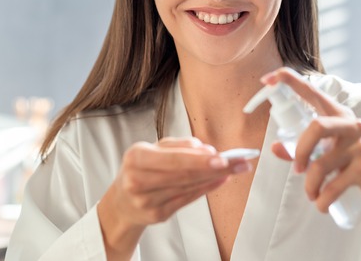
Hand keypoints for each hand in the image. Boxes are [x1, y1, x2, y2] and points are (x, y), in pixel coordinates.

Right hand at [98, 137, 250, 258]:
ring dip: (215, 178)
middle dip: (215, 168)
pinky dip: (206, 189)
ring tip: (234, 169)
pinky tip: (219, 181)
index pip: (173, 159)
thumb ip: (179, 146)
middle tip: (237, 162)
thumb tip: (205, 150)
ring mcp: (147, 201)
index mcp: (136, 157)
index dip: (199, 160)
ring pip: (188, 188)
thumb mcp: (153, 149)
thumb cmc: (140, 169)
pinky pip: (187, 200)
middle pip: (184, 175)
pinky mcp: (157, 214)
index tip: (221, 158)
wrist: (122, 200)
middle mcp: (138, 180)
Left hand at [262, 67, 360, 214]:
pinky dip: (323, 199)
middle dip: (299, 152)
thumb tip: (275, 147)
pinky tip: (322, 204)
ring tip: (312, 195)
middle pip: (316, 127)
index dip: (290, 81)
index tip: (268, 79)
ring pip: (321, 163)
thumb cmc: (355, 167)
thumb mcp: (329, 154)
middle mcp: (352, 125)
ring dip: (310, 185)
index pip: (314, 92)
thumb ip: (302, 150)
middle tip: (296, 170)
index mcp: (339, 116)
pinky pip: (334, 184)